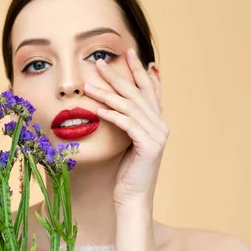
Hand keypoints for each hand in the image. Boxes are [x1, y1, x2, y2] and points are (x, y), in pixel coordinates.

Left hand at [84, 48, 168, 208]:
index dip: (138, 69)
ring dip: (107, 94)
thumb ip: (128, 122)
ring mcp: (157, 135)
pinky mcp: (149, 146)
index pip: (148, 89)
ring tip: (89, 85)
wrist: (133, 198)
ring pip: (129, 107)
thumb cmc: (126, 172)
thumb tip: (114, 104)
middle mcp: (161, 125)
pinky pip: (128, 124)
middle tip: (99, 62)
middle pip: (137, 93)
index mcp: (157, 121)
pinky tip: (98, 108)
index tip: (127, 51)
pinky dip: (112, 115)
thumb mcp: (128, 142)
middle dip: (118, 75)